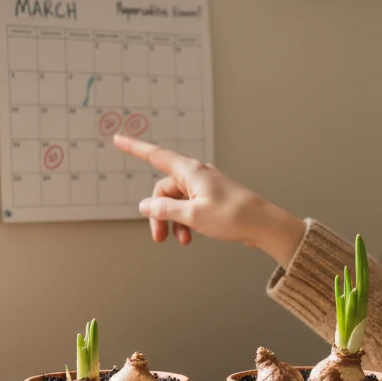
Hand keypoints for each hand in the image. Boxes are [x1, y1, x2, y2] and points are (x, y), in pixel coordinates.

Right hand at [112, 135, 305, 265]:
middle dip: (158, 213)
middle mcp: (197, 175)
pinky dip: (185, 221)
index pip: (155, 156)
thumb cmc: (233, 216)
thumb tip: (145, 206)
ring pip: (176, 201)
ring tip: (179, 240)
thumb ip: (165, 210)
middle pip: (164, 189)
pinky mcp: (212, 199)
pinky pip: (189, 207)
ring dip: (172, 221)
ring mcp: (205, 186)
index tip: (118, 139)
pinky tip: (189, 237)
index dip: (134, 148)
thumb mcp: (193, 215)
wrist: (263, 225)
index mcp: (191, 171)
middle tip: (159, 237)